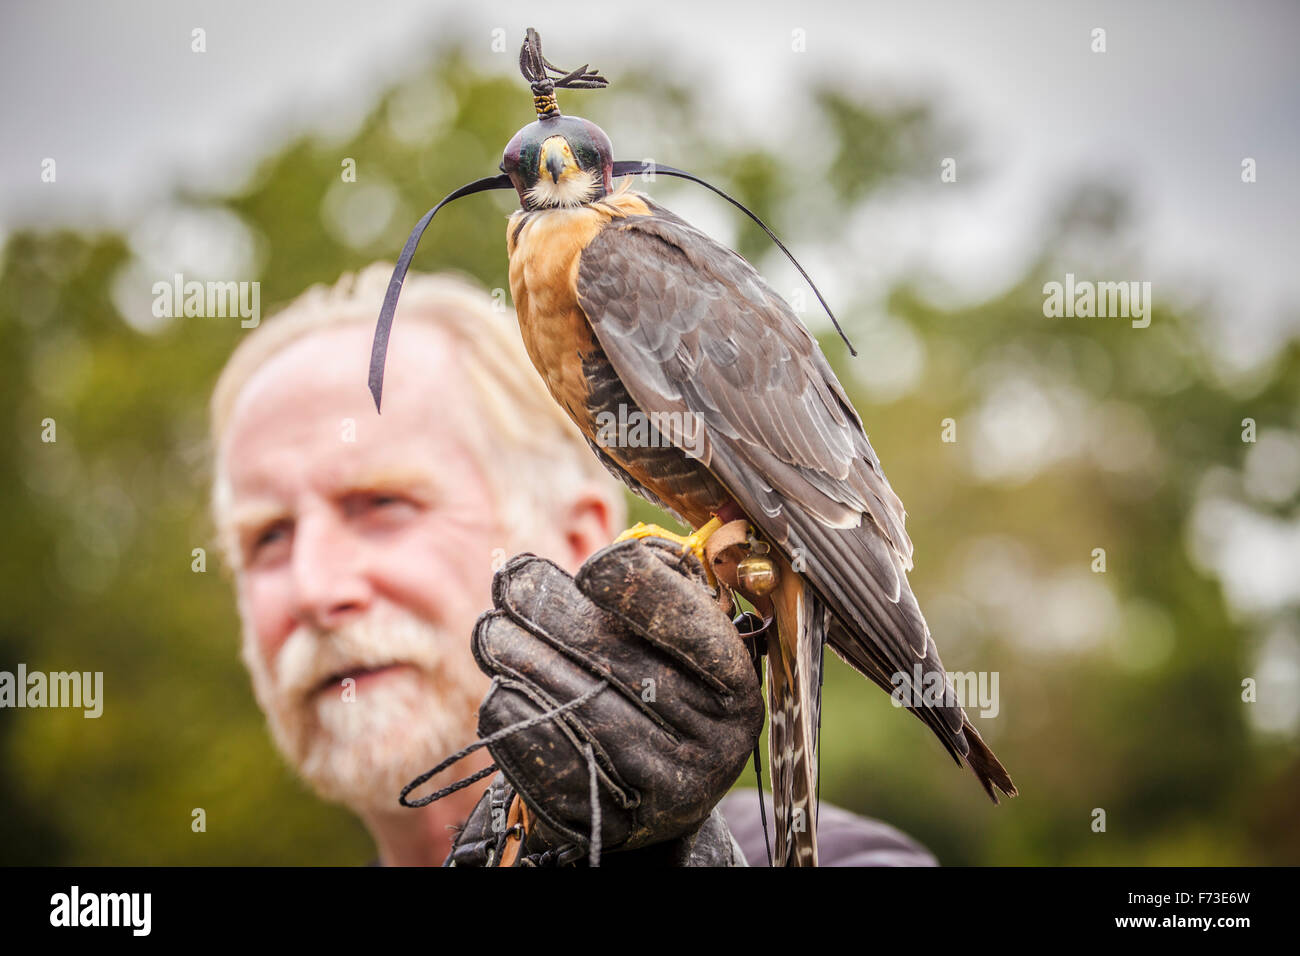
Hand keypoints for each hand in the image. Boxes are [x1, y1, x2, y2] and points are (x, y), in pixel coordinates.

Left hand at [470, 537, 763, 855]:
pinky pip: (553, 762)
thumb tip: (604, 561)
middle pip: (623, 667)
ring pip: (582, 711)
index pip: (692, 629)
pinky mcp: (614, 824)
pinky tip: (499, 690)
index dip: (640, 590)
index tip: (592, 565)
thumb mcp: (681, 646)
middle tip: (509, 588)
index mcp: (737, 690)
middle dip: (557, 620)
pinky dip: (519, 722)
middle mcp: (713, 746)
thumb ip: (657, 597)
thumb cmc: (662, 692)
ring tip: (493, 634)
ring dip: (525, 665)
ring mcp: (664, 791)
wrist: (654, 799)